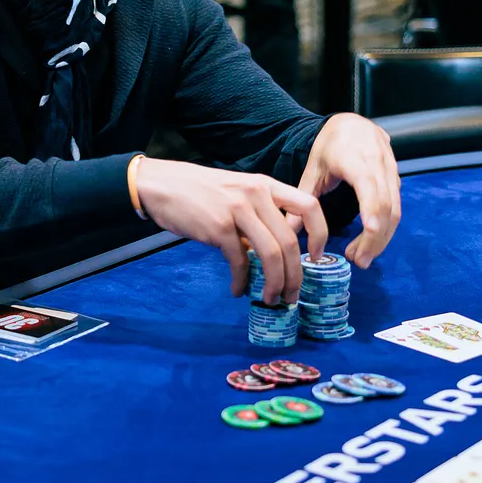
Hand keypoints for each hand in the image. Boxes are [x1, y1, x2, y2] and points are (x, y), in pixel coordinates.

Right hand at [135, 158, 328, 304]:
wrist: (161, 184)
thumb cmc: (199, 191)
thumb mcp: (237, 192)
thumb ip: (258, 215)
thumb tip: (273, 252)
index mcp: (265, 185)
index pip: (309, 206)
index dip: (320, 233)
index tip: (316, 256)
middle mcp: (256, 194)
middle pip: (290, 242)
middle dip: (295, 275)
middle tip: (291, 294)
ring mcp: (237, 210)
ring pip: (271, 254)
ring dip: (274, 283)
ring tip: (270, 298)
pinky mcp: (218, 227)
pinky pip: (239, 261)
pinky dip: (241, 281)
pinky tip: (237, 289)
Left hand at [296, 113, 399, 267]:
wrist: (353, 124)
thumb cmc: (329, 146)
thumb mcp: (312, 169)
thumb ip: (302, 199)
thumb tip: (287, 229)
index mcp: (356, 160)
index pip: (369, 188)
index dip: (372, 211)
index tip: (368, 232)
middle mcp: (378, 165)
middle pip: (385, 207)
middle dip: (375, 238)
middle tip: (358, 262)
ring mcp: (391, 172)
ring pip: (395, 211)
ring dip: (382, 238)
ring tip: (362, 257)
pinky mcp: (396, 179)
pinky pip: (396, 207)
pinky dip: (386, 228)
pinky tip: (370, 243)